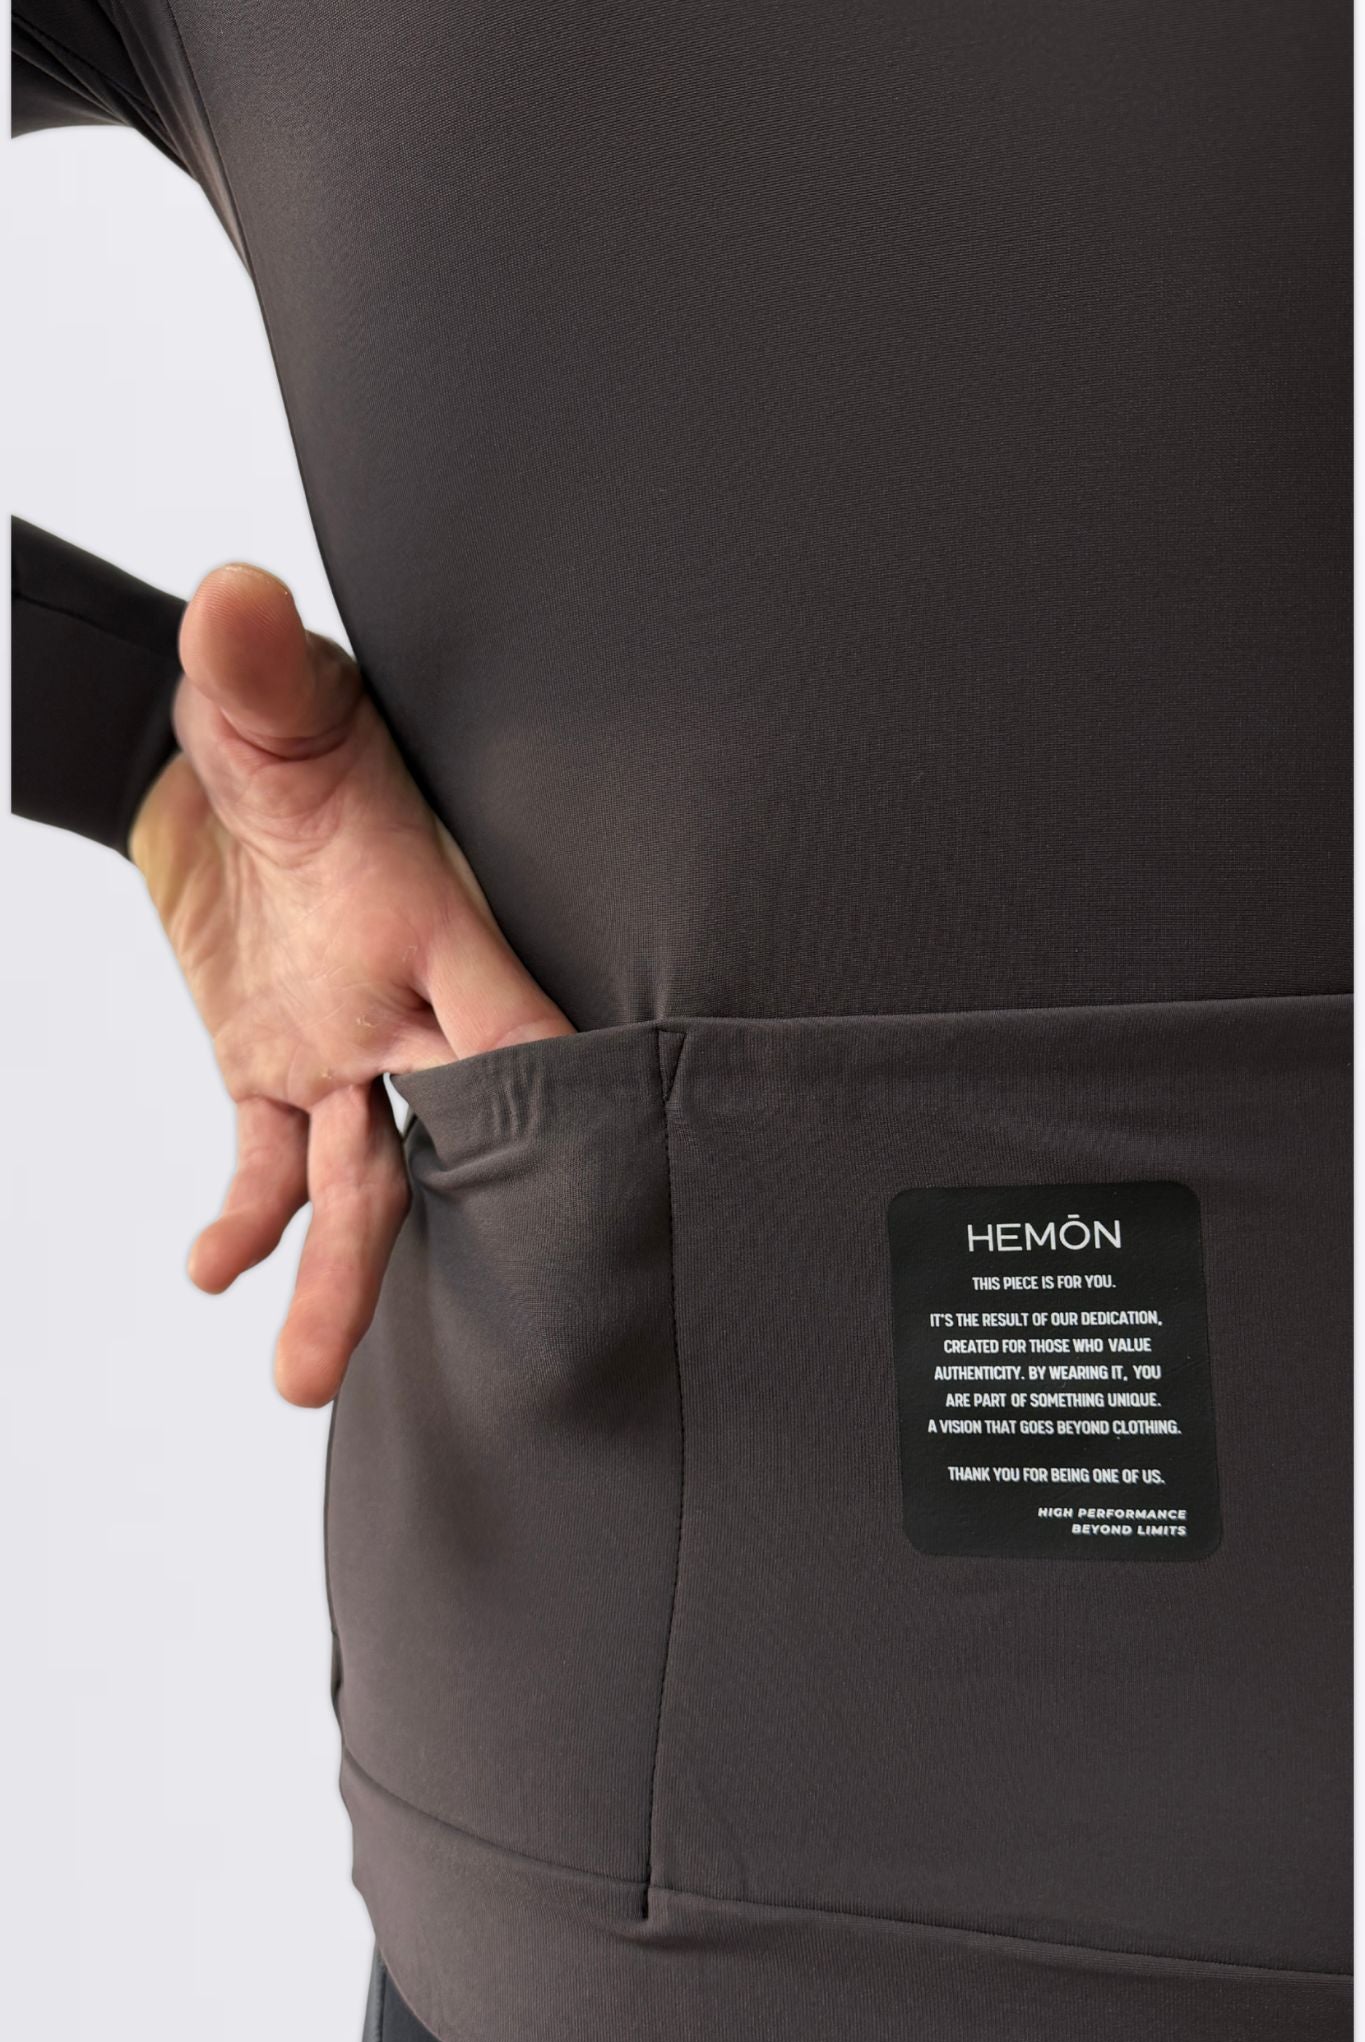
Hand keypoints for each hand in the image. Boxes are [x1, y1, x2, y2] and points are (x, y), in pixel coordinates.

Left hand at [129, 562, 573, 1406]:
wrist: (212, 767)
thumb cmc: (282, 733)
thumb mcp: (269, 703)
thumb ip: (255, 668)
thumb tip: (232, 602)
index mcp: (430, 925)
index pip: (510, 1026)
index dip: (557, 1094)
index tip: (604, 1175)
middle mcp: (401, 1003)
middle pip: (453, 1134)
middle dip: (482, 1221)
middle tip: (514, 1322)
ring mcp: (340, 1046)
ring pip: (357, 1181)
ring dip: (340, 1276)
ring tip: (304, 1373)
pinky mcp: (268, 1068)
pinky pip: (262, 1164)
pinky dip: (243, 1219)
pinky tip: (218, 1270)